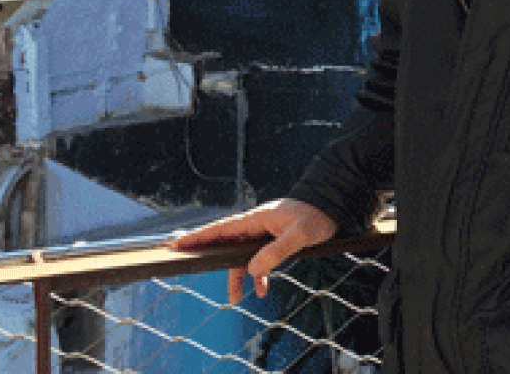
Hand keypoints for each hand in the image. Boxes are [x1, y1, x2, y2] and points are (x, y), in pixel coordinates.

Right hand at [170, 198, 336, 302]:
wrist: (332, 209)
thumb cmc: (315, 216)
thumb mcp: (299, 234)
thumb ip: (276, 251)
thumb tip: (252, 269)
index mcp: (255, 219)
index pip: (220, 229)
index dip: (198, 237)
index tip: (176, 244)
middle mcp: (255, 226)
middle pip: (224, 243)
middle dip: (207, 255)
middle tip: (184, 263)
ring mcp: (263, 235)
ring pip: (242, 257)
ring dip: (238, 277)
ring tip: (234, 299)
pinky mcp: (273, 242)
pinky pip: (259, 261)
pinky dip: (259, 276)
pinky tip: (263, 291)